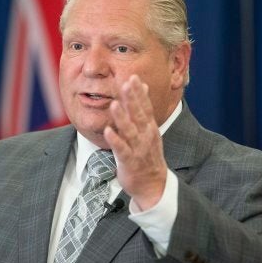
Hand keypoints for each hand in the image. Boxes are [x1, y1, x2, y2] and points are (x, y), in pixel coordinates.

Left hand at [104, 75, 167, 210]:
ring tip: (115, 104)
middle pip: (138, 114)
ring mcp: (138, 149)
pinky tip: (108, 131)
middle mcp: (145, 136)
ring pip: (130, 130)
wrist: (153, 185)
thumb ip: (143, 108)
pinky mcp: (130, 162)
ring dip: (122, 117)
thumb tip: (142, 86)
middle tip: (126, 83)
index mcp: (149, 128)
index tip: (134, 77)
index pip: (145, 106)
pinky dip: (116, 140)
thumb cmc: (147, 155)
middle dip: (132, 99)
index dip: (139, 92)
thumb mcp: (148, 130)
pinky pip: (122, 150)